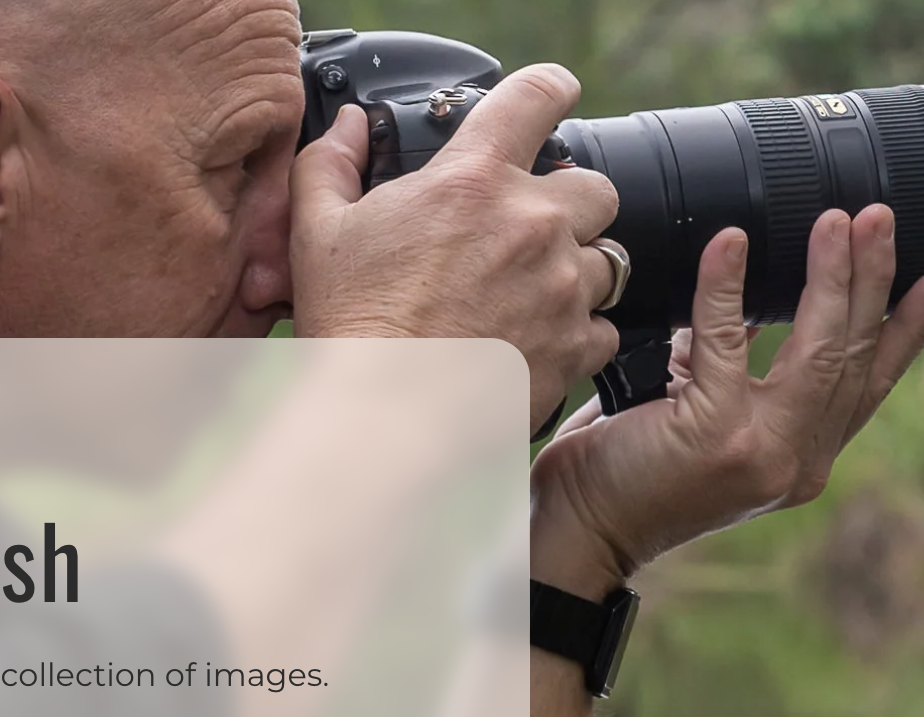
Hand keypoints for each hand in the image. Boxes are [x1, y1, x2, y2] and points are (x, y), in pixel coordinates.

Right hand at [290, 64, 623, 435]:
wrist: (382, 421)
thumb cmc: (351, 327)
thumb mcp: (317, 231)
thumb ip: (333, 162)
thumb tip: (351, 127)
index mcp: (472, 181)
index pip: (537, 96)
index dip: (551, 89)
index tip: (556, 96)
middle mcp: (531, 225)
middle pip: (596, 187)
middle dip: (570, 203)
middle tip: (528, 232)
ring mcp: (561, 288)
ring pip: (607, 261)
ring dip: (576, 272)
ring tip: (528, 296)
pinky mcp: (574, 347)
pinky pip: (602, 328)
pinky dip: (577, 335)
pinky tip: (534, 343)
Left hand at [528, 205, 923, 595]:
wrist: (574, 532)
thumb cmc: (621, 471)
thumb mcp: (695, 414)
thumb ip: (730, 369)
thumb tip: (747, 299)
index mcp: (799, 458)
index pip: (869, 384)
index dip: (910, 329)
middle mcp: (794, 462)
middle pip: (852, 357)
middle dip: (872, 280)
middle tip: (879, 217)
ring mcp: (760, 453)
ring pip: (816, 351)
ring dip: (831, 278)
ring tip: (839, 222)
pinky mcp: (713, 437)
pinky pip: (727, 342)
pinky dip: (728, 289)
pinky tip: (732, 245)